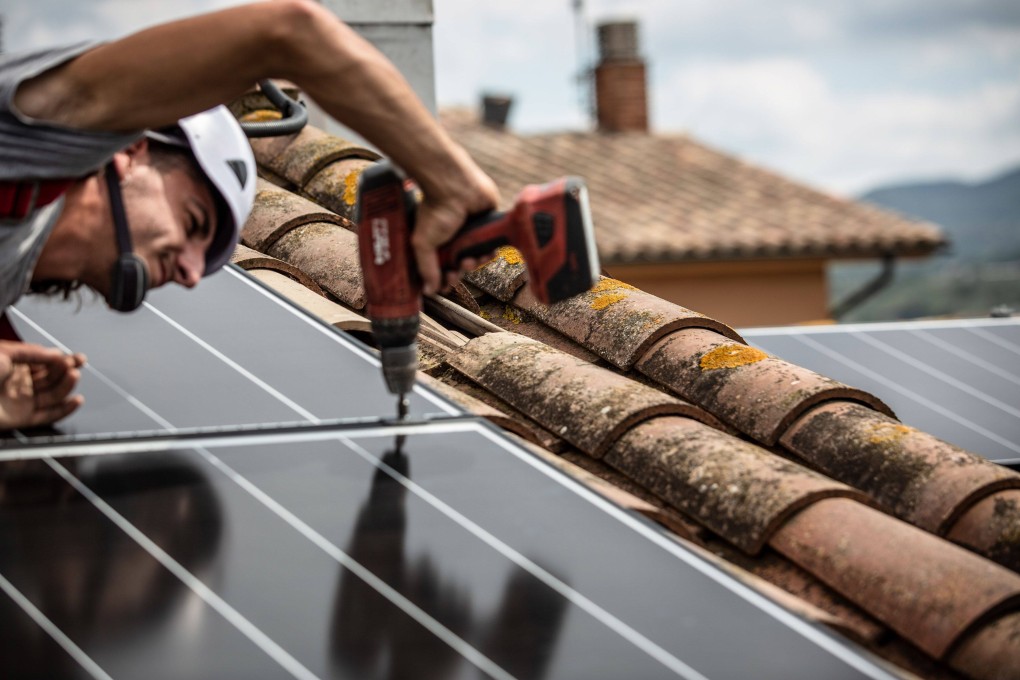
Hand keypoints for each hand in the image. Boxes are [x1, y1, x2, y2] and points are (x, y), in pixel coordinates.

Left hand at [0, 341, 85, 429]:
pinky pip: (49, 416)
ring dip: (67, 386)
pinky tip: (76, 400)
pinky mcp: (22, 418)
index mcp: (15, 366)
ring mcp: (22, 401)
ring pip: (53, 395)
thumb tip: (56, 354)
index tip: (76, 358)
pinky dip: (65, 410)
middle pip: (52, 378)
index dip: (63, 360)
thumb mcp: (6, 352)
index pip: (46, 363)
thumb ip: (33, 352)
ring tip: (73, 377)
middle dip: (66, 371)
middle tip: (74, 366)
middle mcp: (20, 383)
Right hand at [411, 159, 499, 295]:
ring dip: (475, 264)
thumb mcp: (424, 243)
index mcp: (438, 243)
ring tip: (470, 260)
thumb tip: (427, 291)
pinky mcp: (488, 227)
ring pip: (477, 259)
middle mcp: (455, 239)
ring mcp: (472, 234)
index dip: (444, 279)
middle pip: (461, 266)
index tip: (445, 285)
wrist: (456, 188)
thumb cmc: (437, 211)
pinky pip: (492, 247)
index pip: (442, 268)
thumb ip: (427, 268)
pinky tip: (486, 253)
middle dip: (459, 273)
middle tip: (456, 273)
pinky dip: (490, 253)